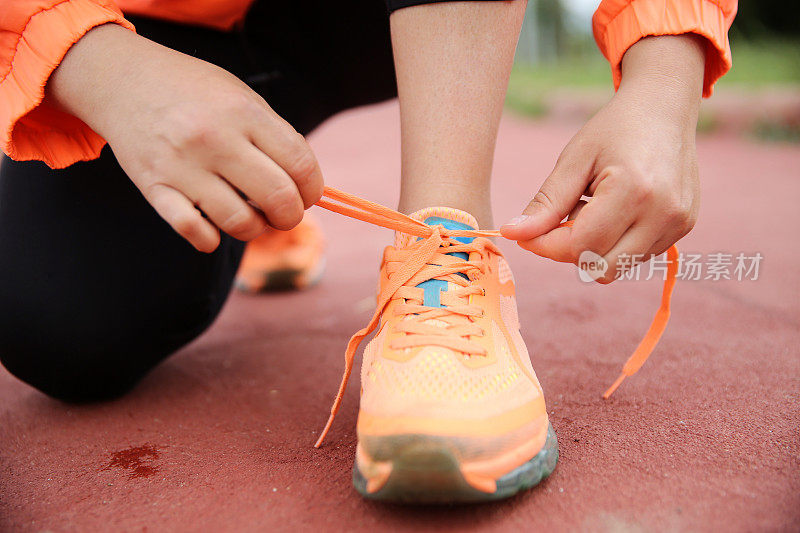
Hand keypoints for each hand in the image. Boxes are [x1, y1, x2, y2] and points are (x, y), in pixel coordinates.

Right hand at [47, 24, 322, 252]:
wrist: (123, 80)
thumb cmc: (194, 93)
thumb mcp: (241, 97)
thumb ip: (276, 137)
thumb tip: (307, 186)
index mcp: (243, 113)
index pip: (301, 166)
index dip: (313, 190)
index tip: (308, 195)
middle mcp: (214, 139)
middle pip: (278, 199)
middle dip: (291, 216)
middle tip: (284, 213)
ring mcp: (182, 166)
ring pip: (240, 222)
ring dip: (255, 229)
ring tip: (251, 217)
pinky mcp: (154, 188)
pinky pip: (194, 232)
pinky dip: (211, 239)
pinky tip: (213, 226)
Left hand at [501, 35, 704, 282]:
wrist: (664, 107)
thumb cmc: (615, 129)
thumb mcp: (574, 159)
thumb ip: (545, 203)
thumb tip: (512, 234)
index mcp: (634, 191)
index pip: (579, 246)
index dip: (544, 245)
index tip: (525, 234)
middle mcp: (663, 213)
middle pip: (599, 267)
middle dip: (570, 250)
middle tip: (563, 216)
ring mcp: (678, 223)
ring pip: (617, 267)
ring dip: (593, 248)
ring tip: (592, 208)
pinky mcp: (684, 227)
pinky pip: (636, 257)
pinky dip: (615, 244)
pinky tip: (614, 212)